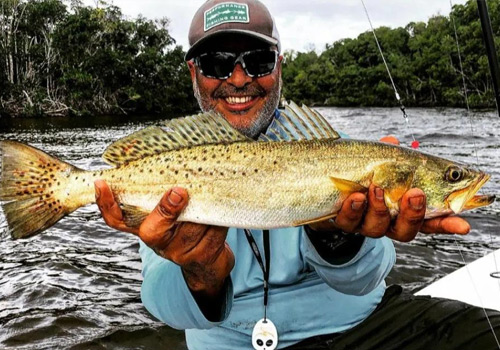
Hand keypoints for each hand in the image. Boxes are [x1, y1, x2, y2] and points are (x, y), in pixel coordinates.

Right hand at [94, 180, 234, 296]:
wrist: (209, 259)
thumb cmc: (187, 220)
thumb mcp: (171, 202)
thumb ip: (160, 182)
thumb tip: (141, 149)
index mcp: (144, 225)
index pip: (116, 218)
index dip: (106, 203)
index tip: (102, 183)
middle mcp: (157, 241)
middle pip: (153, 230)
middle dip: (166, 209)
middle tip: (179, 191)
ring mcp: (178, 253)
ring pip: (191, 227)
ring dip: (204, 209)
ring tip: (211, 194)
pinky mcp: (201, 257)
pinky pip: (212, 232)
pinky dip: (219, 219)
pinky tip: (221, 212)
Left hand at [310, 135, 470, 241]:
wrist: (319, 187)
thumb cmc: (356, 171)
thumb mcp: (374, 160)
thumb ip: (387, 154)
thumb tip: (394, 142)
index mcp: (400, 208)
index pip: (428, 220)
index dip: (445, 224)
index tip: (462, 224)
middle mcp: (384, 220)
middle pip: (405, 229)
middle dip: (412, 214)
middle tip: (415, 194)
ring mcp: (362, 223)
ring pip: (376, 227)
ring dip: (379, 208)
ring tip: (376, 189)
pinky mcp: (341, 222)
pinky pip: (348, 221)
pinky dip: (353, 209)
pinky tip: (355, 196)